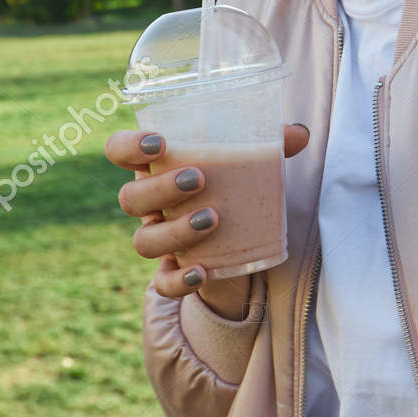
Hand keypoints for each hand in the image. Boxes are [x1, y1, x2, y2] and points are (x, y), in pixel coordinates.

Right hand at [106, 123, 310, 317]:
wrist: (238, 236)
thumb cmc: (234, 183)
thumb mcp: (250, 161)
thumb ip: (272, 144)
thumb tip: (299, 133)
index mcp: (157, 166)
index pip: (118, 150)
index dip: (127, 145)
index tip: (159, 142)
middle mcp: (149, 203)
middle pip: (130, 198)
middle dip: (159, 188)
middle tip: (198, 178)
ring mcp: (157, 238)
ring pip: (143, 240)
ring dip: (173, 230)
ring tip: (212, 218)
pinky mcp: (173, 271)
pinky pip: (163, 283)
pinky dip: (179, 280)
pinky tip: (203, 271)